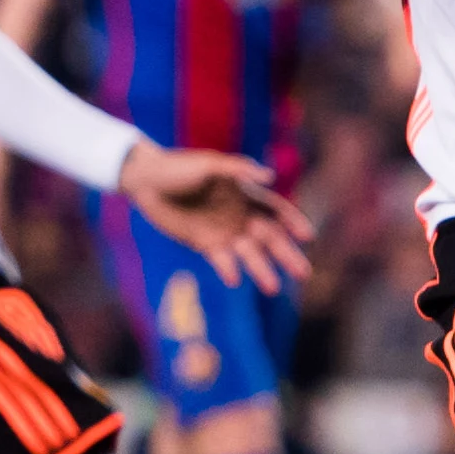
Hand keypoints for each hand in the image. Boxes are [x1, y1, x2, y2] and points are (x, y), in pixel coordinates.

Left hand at [120, 142, 314, 294]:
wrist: (147, 181)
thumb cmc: (179, 167)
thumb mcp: (209, 164)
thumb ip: (238, 169)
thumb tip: (269, 176)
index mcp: (246, 193)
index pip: (277, 210)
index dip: (293, 222)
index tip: (307, 236)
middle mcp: (240, 215)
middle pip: (270, 238)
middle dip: (287, 255)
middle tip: (304, 273)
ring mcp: (224, 231)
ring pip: (249, 254)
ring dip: (262, 270)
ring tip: (273, 289)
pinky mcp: (204, 243)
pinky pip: (222, 260)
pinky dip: (229, 270)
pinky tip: (235, 280)